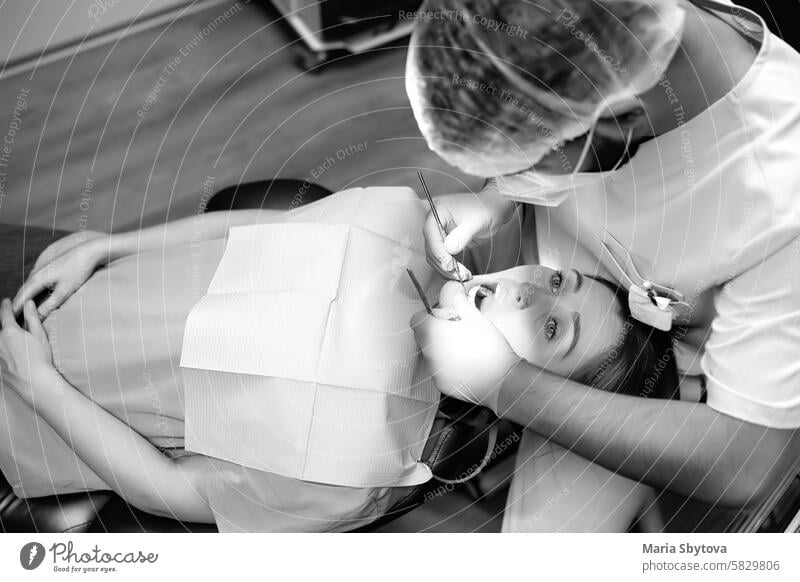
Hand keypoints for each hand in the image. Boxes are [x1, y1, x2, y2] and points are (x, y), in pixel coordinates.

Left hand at [0, 298, 54, 394]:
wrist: (35, 383)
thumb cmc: (40, 360)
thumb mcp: (40, 335)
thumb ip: (32, 318)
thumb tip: (29, 304)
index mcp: (9, 331)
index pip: (4, 314)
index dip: (6, 306)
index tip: (6, 302)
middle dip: (6, 327)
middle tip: (13, 328)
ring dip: (4, 340)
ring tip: (16, 346)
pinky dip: (3, 353)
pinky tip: (13, 357)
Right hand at [13, 232, 108, 317]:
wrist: (88, 252)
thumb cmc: (78, 271)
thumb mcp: (64, 291)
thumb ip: (50, 305)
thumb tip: (37, 317)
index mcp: (37, 279)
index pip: (21, 298)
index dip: (15, 311)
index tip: (11, 321)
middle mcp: (35, 273)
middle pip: (22, 292)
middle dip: (16, 305)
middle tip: (12, 318)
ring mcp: (41, 269)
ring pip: (27, 287)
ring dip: (22, 298)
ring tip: (19, 310)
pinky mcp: (47, 268)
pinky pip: (33, 282)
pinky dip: (29, 291)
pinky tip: (31, 296)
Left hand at [411, 287, 519, 412]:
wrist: (502, 380)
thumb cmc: (489, 347)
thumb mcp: (474, 316)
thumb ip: (457, 300)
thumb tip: (451, 289)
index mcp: (432, 332)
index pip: (416, 319)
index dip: (429, 316)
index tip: (443, 317)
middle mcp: (428, 352)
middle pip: (422, 336)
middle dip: (435, 331)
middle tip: (456, 330)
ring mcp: (433, 370)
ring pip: (431, 354)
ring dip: (441, 349)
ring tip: (464, 348)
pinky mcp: (441, 384)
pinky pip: (439, 370)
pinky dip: (448, 366)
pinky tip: (466, 363)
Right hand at [424, 191, 516, 280]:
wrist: (493, 209)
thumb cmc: (486, 209)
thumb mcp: (476, 222)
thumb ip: (462, 235)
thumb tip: (449, 249)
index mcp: (439, 210)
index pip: (431, 232)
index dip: (438, 251)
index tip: (448, 265)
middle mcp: (436, 222)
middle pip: (431, 247)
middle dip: (443, 263)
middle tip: (458, 274)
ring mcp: (440, 233)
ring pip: (435, 255)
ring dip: (446, 269)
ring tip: (462, 275)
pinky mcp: (445, 242)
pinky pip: (442, 258)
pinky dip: (449, 268)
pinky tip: (459, 273)